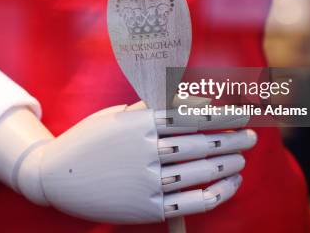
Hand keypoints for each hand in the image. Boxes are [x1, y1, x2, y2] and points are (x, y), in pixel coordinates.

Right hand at [14, 103, 256, 223]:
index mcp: (138, 123)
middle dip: (233, 138)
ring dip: (227, 163)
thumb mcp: (117, 115)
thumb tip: (194, 100)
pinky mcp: (145, 208)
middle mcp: (144, 150)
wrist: (57, 177)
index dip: (222, 114)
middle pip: (201, 142)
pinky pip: (190, 202)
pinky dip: (215, 193)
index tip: (242, 113)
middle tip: (251, 136)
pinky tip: (229, 184)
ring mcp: (145, 180)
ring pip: (199, 171)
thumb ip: (152, 107)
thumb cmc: (91, 140)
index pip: (191, 115)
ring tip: (241, 159)